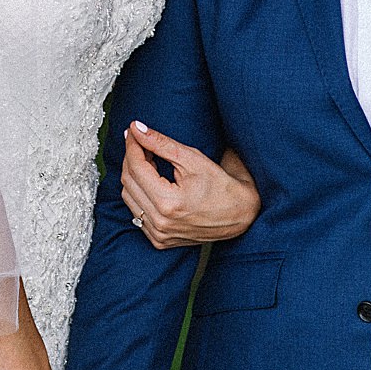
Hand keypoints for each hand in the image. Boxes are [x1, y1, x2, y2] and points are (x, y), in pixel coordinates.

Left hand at [120, 122, 261, 248]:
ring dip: (133, 176)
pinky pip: (137, 213)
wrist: (241, 215)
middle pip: (129, 182)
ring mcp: (159, 234)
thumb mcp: (193, 159)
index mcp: (168, 203)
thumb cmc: (222, 186)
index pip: (136, 167)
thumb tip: (137, 129)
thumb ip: (161, 143)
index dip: (132, 145)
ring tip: (147, 160)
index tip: (133, 131)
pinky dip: (139, 194)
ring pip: (129, 198)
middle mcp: (160, 222)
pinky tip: (150, 182)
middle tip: (140, 142)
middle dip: (131, 158)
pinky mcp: (160, 241)